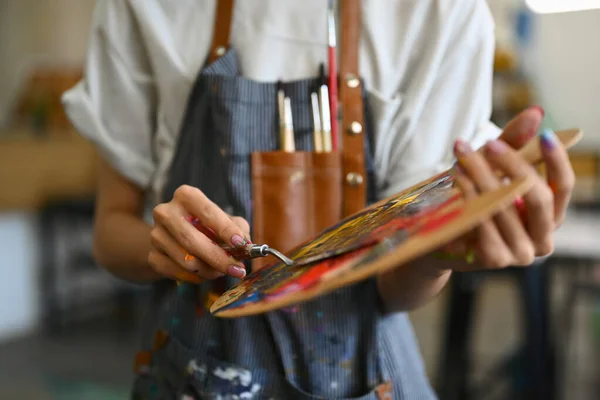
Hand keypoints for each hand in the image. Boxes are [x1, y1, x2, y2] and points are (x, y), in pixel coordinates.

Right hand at [148, 185, 249, 282]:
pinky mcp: (152, 256)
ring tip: (221, 271)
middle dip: (219, 258)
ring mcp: (156, 234)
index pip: (207, 212)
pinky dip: (196, 278)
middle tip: (238, 270)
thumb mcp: (226, 220)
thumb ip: (239, 229)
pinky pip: (178, 273)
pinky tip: (204, 274)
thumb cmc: (207, 225)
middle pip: (192, 240)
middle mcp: (166, 212)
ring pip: (186, 260)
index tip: (240, 243)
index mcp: (186, 196)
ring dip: (209, 271)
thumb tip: (247, 245)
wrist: (174, 237)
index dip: (225, 228)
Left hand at [445, 111, 574, 270]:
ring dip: (483, 177)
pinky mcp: (495, 260)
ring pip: (507, 207)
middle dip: (515, 166)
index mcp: (548, 216)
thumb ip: (513, 143)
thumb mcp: (491, 168)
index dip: (557, 161)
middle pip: (538, 197)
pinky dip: (469, 197)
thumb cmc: (472, 201)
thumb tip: (536, 112)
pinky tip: (457, 178)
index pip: (563, 186)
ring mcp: (520, 253)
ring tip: (462, 156)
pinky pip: (485, 223)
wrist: (438, 239)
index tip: (546, 135)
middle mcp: (541, 238)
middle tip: (491, 144)